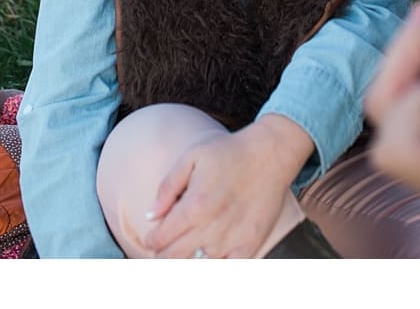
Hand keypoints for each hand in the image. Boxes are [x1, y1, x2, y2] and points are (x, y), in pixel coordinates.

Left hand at [140, 118, 312, 257]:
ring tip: (181, 255)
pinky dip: (216, 265)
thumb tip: (151, 216)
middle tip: (159, 253)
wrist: (270, 154)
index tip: (150, 241)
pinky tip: (208, 258)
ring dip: (187, 262)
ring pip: (201, 264)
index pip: (163, 237)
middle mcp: (213, 227)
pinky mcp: (252, 242)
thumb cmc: (227, 153)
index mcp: (194, 206)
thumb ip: (167, 188)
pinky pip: (230, 266)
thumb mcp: (189, 159)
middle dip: (163, 256)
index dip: (152, 242)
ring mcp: (234, 238)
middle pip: (177, 256)